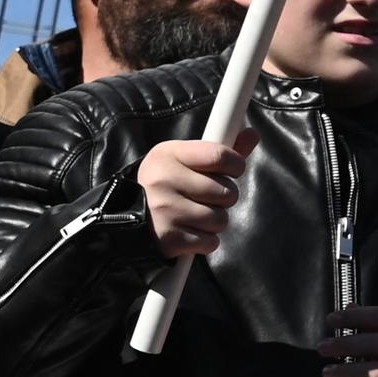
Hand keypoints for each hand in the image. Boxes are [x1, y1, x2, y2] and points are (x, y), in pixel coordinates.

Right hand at [139, 132, 250, 257]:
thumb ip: (219, 151)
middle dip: (224, 197)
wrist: (125, 219)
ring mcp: (165, 210)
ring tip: (195, 215)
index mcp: (167, 154)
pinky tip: (188, 230)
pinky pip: (210, 242)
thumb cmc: (164, 185)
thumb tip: (252, 134)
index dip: (235, 165)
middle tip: (205, 197)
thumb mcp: (183, 160)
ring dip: (215, 221)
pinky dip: (205, 240)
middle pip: (227, 191)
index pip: (221, 156)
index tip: (231, 170)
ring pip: (221, 219)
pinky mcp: (168, 238)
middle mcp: (163, 180)